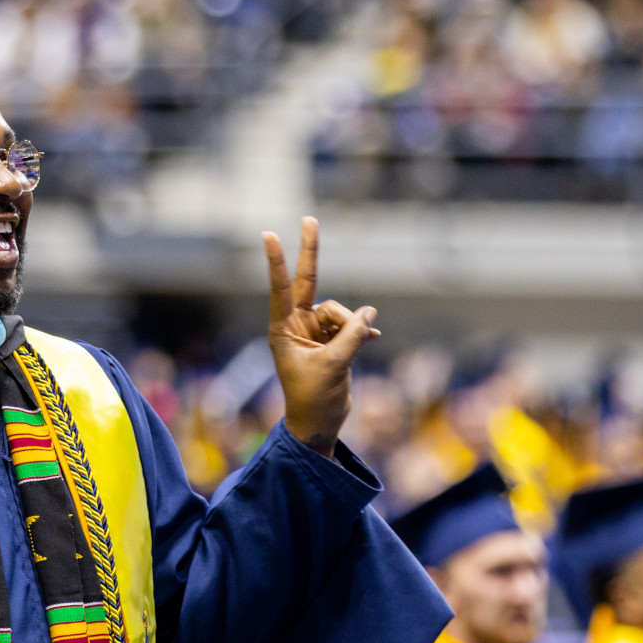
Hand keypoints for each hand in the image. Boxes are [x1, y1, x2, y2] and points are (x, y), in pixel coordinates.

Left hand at [264, 217, 376, 455]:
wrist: (319, 423)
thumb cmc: (314, 399)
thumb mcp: (334, 366)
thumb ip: (351, 336)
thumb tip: (369, 313)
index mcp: (283, 330)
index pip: (281, 288)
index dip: (277, 261)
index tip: (268, 234)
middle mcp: (296, 326)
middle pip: (308, 282)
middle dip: (311, 252)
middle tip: (309, 219)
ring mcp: (315, 332)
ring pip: (340, 311)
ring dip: (352, 326)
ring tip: (353, 349)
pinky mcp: (332, 341)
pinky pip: (351, 325)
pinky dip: (361, 331)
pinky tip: (373, 337)